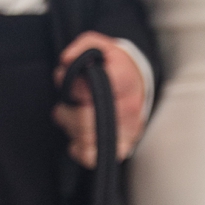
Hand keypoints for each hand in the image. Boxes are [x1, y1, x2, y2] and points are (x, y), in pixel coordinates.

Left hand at [53, 32, 147, 166]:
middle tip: (69, 102)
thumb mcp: (100, 46)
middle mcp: (128, 109)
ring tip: (75, 115)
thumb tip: (66, 61)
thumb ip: (81, 47)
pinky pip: (90, 158)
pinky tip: (79, 136)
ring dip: (71, 127)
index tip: (74, 82)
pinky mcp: (121, 149)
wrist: (137, 84)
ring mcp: (126, 132)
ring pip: (83, 139)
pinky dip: (78, 148)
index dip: (72, 87)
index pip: (88, 90)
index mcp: (123, 81)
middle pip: (83, 120)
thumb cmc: (114, 66)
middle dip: (66, 111)